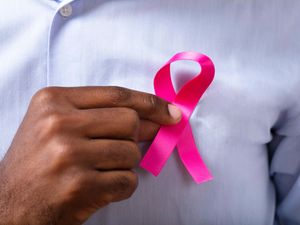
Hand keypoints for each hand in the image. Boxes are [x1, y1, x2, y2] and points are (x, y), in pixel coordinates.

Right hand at [0, 86, 180, 224]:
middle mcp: (59, 124)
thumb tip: (155, 118)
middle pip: (129, 121)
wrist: (9, 203)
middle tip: (116, 148)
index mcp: (53, 101)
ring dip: (124, 164)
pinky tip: (98, 187)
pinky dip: (121, 185)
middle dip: (132, 137)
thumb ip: (104, 115)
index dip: (150, 102)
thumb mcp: (60, 125)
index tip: (170, 112)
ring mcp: (69, 155)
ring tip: (97, 170)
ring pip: (132, 153)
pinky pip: (128, 181)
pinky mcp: (80, 186)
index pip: (117, 95)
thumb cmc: (38, 162)